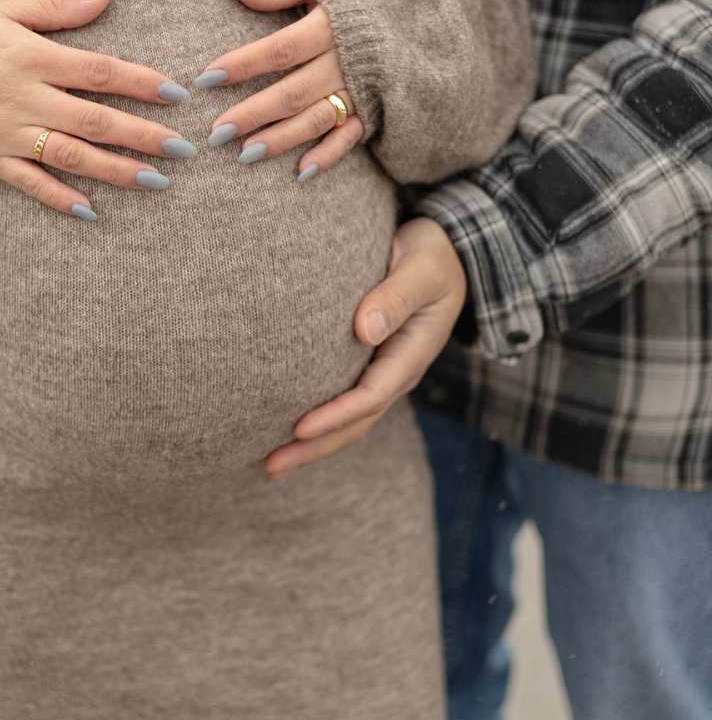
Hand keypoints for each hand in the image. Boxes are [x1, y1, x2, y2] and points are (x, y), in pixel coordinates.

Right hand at [0, 0, 194, 218]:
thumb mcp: (1, 7)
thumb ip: (55, 5)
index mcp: (31, 58)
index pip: (98, 71)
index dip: (140, 82)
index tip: (175, 94)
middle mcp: (24, 99)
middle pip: (94, 119)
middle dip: (142, 135)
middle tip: (184, 148)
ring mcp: (8, 134)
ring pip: (71, 156)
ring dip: (115, 170)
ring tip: (156, 181)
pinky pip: (31, 184)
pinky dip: (59, 199)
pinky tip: (92, 211)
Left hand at [197, 0, 364, 173]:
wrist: (418, 3)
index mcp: (332, 25)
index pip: (282, 50)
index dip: (243, 65)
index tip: (206, 79)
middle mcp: (347, 61)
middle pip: (294, 92)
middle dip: (254, 114)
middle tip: (216, 134)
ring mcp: (362, 88)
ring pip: (317, 119)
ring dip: (281, 139)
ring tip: (244, 155)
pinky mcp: (375, 107)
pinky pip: (351, 136)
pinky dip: (328, 155)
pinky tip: (300, 172)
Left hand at [265, 218, 466, 475]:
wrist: (449, 254)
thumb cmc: (432, 256)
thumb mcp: (422, 270)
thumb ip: (396, 296)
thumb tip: (364, 330)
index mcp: (412, 353)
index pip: (371, 395)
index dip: (336, 415)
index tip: (298, 427)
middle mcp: (398, 372)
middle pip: (356, 422)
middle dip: (315, 446)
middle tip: (270, 465)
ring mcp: (385, 373)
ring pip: (349, 420)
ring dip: (312, 444)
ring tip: (270, 463)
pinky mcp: (370, 367)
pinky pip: (343, 403)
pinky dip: (317, 423)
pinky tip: (284, 430)